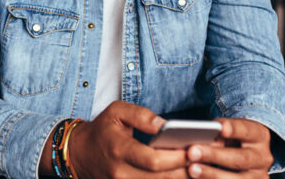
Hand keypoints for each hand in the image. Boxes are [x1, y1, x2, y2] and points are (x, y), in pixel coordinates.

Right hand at [68, 101, 189, 177]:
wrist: (79, 154)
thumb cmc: (102, 130)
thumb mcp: (116, 112)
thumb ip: (141, 115)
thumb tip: (164, 124)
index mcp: (119, 150)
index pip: (153, 160)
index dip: (176, 158)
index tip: (195, 150)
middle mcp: (121, 173)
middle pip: (160, 178)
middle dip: (185, 169)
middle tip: (205, 159)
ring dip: (180, 178)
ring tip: (200, 167)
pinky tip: (182, 173)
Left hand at [184, 118, 272, 178]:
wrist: (248, 161)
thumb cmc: (233, 142)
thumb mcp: (229, 135)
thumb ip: (218, 137)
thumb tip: (197, 143)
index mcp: (259, 137)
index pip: (247, 130)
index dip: (234, 129)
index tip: (221, 128)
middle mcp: (262, 158)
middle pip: (240, 158)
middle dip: (215, 155)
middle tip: (192, 152)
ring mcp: (258, 177)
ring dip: (212, 174)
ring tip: (192, 169)